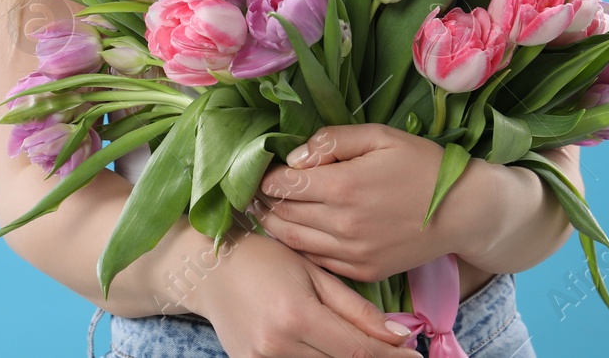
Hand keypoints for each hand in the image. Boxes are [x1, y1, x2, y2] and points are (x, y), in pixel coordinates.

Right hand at [186, 228, 415, 357]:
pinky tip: (327, 348)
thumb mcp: (314, 273)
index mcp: (296, 315)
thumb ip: (355, 309)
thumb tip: (398, 337)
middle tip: (398, 355)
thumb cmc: (265, 260)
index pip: (356, 349)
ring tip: (364, 348)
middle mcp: (277, 345)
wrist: (209, 271)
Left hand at [248, 124, 473, 281]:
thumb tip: (294, 157)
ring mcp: (352, 253)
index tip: (259, 171)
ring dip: (275, 225)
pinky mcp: (363, 271)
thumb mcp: (380, 136)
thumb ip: (332, 140)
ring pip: (294, 241)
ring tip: (265, 211)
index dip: (266, 176)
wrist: (462, 211)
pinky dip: (300, 247)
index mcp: (343, 186)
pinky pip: (317, 260)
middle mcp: (342, 224)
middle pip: (283, 214)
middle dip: (264, 201)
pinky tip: (296, 232)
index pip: (283, 184)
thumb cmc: (422, 166)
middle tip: (253, 191)